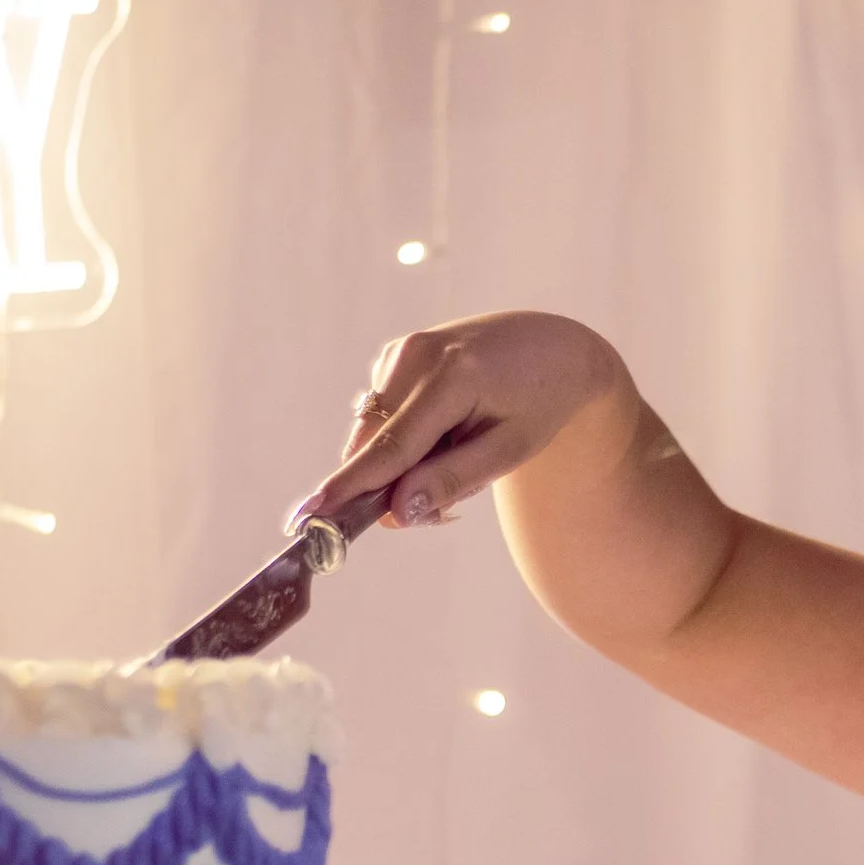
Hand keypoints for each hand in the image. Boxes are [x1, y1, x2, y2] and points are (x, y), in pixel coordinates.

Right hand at [294, 311, 637, 531]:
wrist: (554, 348)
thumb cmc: (540, 403)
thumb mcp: (510, 450)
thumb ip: (452, 480)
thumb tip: (395, 515)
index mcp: (451, 375)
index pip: (390, 447)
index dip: (349, 487)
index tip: (310, 516)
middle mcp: (415, 354)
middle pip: (373, 444)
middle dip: (394, 487)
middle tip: (447, 510)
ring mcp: (400, 350)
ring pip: (375, 435)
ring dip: (404, 465)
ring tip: (464, 454)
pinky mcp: (394, 356)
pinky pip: (383, 418)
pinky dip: (406, 440)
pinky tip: (450, 431)